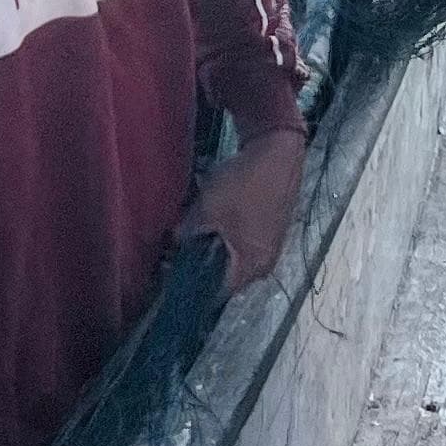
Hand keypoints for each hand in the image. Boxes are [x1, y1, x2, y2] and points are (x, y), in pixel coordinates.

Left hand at [179, 121, 307, 288]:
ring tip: (193, 231)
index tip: (168, 271)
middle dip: (199, 265)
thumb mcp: (208, 209)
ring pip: (231, 260)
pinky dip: (224, 238)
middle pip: (223, 277)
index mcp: (250, 267)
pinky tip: (213, 220)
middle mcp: (263, 265)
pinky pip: (240, 246)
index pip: (214, 294)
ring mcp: (268, 249)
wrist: (277, 151)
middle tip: (176, 249)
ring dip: (211, 249)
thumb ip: (188, 235)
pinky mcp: (269, 233)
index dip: (189, 285)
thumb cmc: (244, 184)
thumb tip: (173, 249)